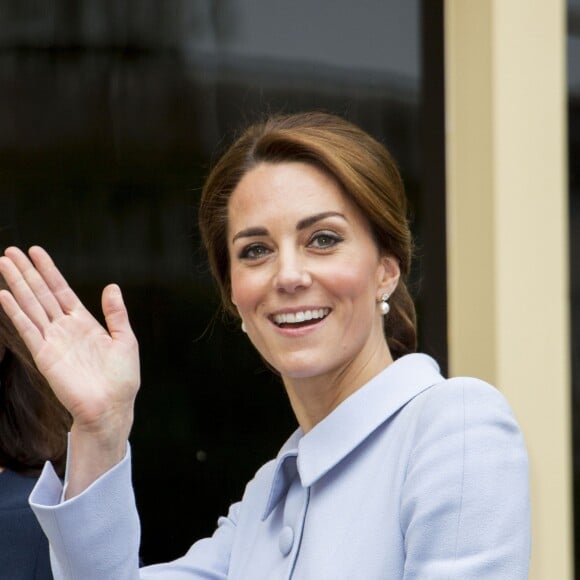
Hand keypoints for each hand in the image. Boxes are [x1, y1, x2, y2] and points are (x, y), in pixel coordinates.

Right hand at [0, 246, 139, 489]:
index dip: (49, 271)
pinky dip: (15, 312)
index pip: (62, 291)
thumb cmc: (122, 377)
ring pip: (31, 306)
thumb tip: (112, 286)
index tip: (36, 251)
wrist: (112, 406)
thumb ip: (116, 314)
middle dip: (27, 272)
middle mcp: (65, 328)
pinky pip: (28, 329)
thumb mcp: (125, 339)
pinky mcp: (45, 356)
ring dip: (17, 285)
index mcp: (85, 323)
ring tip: (3, 263)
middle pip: (41, 294)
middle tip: (10, 251)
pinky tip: (4, 295)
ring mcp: (53, 341)